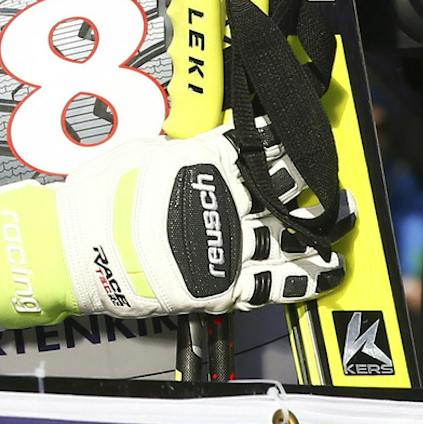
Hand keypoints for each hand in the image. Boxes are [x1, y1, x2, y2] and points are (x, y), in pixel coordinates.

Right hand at [0, 123, 347, 331]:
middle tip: (337, 187)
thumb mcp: (137, 154)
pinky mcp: (224, 284)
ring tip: (344, 220)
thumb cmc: (98, 196)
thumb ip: (177, 152)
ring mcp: (227, 244)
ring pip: (290, 236)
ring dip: (323, 227)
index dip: (282, 143)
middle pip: (283, 190)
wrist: (78, 249)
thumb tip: (200, 147)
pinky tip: (330, 271)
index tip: (303, 139)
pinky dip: (309, 279)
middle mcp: (222, 202)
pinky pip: (276, 284)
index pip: (254, 147)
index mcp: (202, 165)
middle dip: (315, 186)